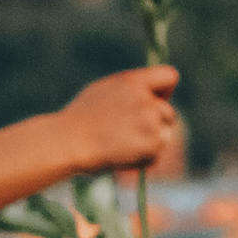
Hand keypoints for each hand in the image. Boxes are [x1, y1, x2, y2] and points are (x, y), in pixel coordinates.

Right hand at [59, 65, 183, 181]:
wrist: (68, 142)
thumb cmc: (80, 119)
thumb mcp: (104, 90)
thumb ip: (131, 89)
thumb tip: (151, 93)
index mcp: (133, 82)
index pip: (169, 77)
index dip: (165, 91)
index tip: (155, 101)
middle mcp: (146, 99)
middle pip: (168, 113)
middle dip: (155, 124)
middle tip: (128, 134)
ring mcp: (151, 123)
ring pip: (165, 135)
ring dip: (149, 143)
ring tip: (122, 145)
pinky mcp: (151, 146)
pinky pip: (156, 155)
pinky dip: (142, 160)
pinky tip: (120, 156)